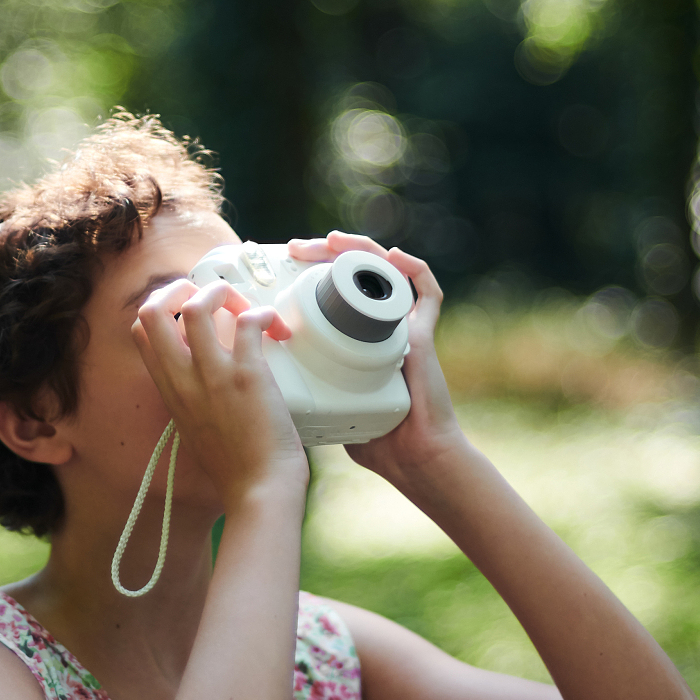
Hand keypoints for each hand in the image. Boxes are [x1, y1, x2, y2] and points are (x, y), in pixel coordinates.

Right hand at [132, 278, 307, 510]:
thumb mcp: (195, 427)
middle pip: (150, 310)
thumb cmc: (235, 467)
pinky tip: (274, 327)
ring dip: (222, 293)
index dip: (161, 307)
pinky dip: (263, 314)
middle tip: (209, 297)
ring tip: (242, 307)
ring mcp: (213, 375)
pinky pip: (248, 322)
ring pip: (197, 306)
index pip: (139, 331)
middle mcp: (183, 379)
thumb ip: (192, 397)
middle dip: (179, 288)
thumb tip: (207, 375)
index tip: (187, 309)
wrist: (258, 491)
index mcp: (170, 391)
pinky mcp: (248, 376)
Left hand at [286, 232, 462, 486]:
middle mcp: (380, 327)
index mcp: (356, 339)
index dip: (309, 273)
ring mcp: (404, 328)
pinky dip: (415, 270)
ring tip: (332, 241)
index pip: (333, 291)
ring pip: (387, 273)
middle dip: (325, 254)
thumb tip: (271, 384)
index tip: (279, 268)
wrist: (412, 458)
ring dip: (360, 249)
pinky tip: (395, 257)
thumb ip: (308, 390)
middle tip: (296, 249)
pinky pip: (428, 294)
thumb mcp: (328, 406)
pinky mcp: (425, 335)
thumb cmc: (377, 441)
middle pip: (355, 274)